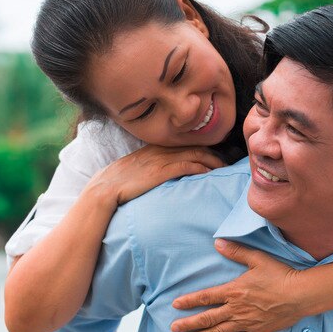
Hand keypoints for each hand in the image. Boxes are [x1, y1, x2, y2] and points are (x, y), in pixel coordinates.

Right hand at [87, 145, 224, 208]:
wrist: (105, 188)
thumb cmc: (119, 182)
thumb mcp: (138, 169)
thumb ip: (153, 167)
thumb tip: (165, 174)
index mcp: (156, 148)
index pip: (186, 143)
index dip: (204, 148)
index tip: (217, 157)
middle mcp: (160, 150)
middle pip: (195, 146)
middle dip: (214, 154)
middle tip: (228, 164)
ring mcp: (160, 160)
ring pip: (194, 155)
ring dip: (212, 162)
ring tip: (224, 170)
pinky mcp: (160, 172)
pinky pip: (186, 166)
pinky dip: (200, 168)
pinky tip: (209, 174)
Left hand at [170, 239, 305, 331]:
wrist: (300, 294)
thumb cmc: (279, 275)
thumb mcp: (256, 259)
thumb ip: (236, 252)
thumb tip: (218, 242)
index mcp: (233, 291)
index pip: (205, 297)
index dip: (189, 301)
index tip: (175, 305)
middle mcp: (236, 309)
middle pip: (207, 318)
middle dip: (188, 324)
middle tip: (174, 328)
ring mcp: (246, 322)